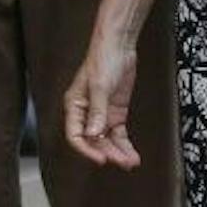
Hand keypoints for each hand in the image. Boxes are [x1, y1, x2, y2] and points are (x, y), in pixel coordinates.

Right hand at [62, 35, 141, 168]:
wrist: (119, 44)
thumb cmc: (102, 58)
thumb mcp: (99, 85)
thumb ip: (97, 111)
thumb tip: (93, 134)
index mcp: (74, 106)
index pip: (75, 136)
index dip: (86, 150)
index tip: (101, 158)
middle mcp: (86, 113)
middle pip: (94, 141)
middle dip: (108, 153)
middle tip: (121, 162)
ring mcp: (102, 114)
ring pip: (107, 141)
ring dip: (118, 152)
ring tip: (131, 162)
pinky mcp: (115, 112)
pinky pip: (118, 134)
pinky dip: (125, 145)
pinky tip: (132, 154)